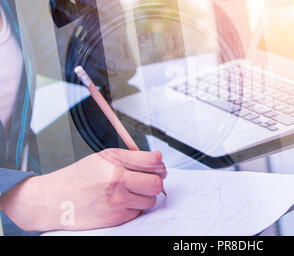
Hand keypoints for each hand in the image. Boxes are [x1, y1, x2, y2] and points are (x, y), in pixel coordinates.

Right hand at [0, 148, 166, 231]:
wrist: (53, 199)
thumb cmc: (78, 178)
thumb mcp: (103, 158)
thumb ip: (131, 157)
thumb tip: (157, 158)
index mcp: (114, 160)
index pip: (152, 161)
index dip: (159, 164)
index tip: (158, 166)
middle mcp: (117, 179)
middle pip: (156, 183)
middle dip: (156, 181)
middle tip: (149, 180)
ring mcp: (117, 200)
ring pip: (150, 200)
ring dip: (145, 196)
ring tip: (132, 191)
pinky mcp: (116, 217)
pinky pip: (138, 212)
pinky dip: (134, 207)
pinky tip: (121, 201)